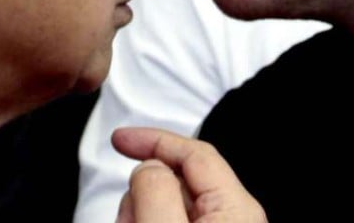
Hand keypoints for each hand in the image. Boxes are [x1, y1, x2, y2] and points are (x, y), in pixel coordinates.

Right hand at [112, 127, 266, 222]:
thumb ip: (155, 191)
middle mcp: (232, 218)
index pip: (194, 152)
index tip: (119, 139)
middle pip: (177, 181)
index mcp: (234, 207)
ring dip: (141, 215)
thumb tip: (148, 165)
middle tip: (128, 221)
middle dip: (142, 194)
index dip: (154, 140)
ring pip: (168, 207)